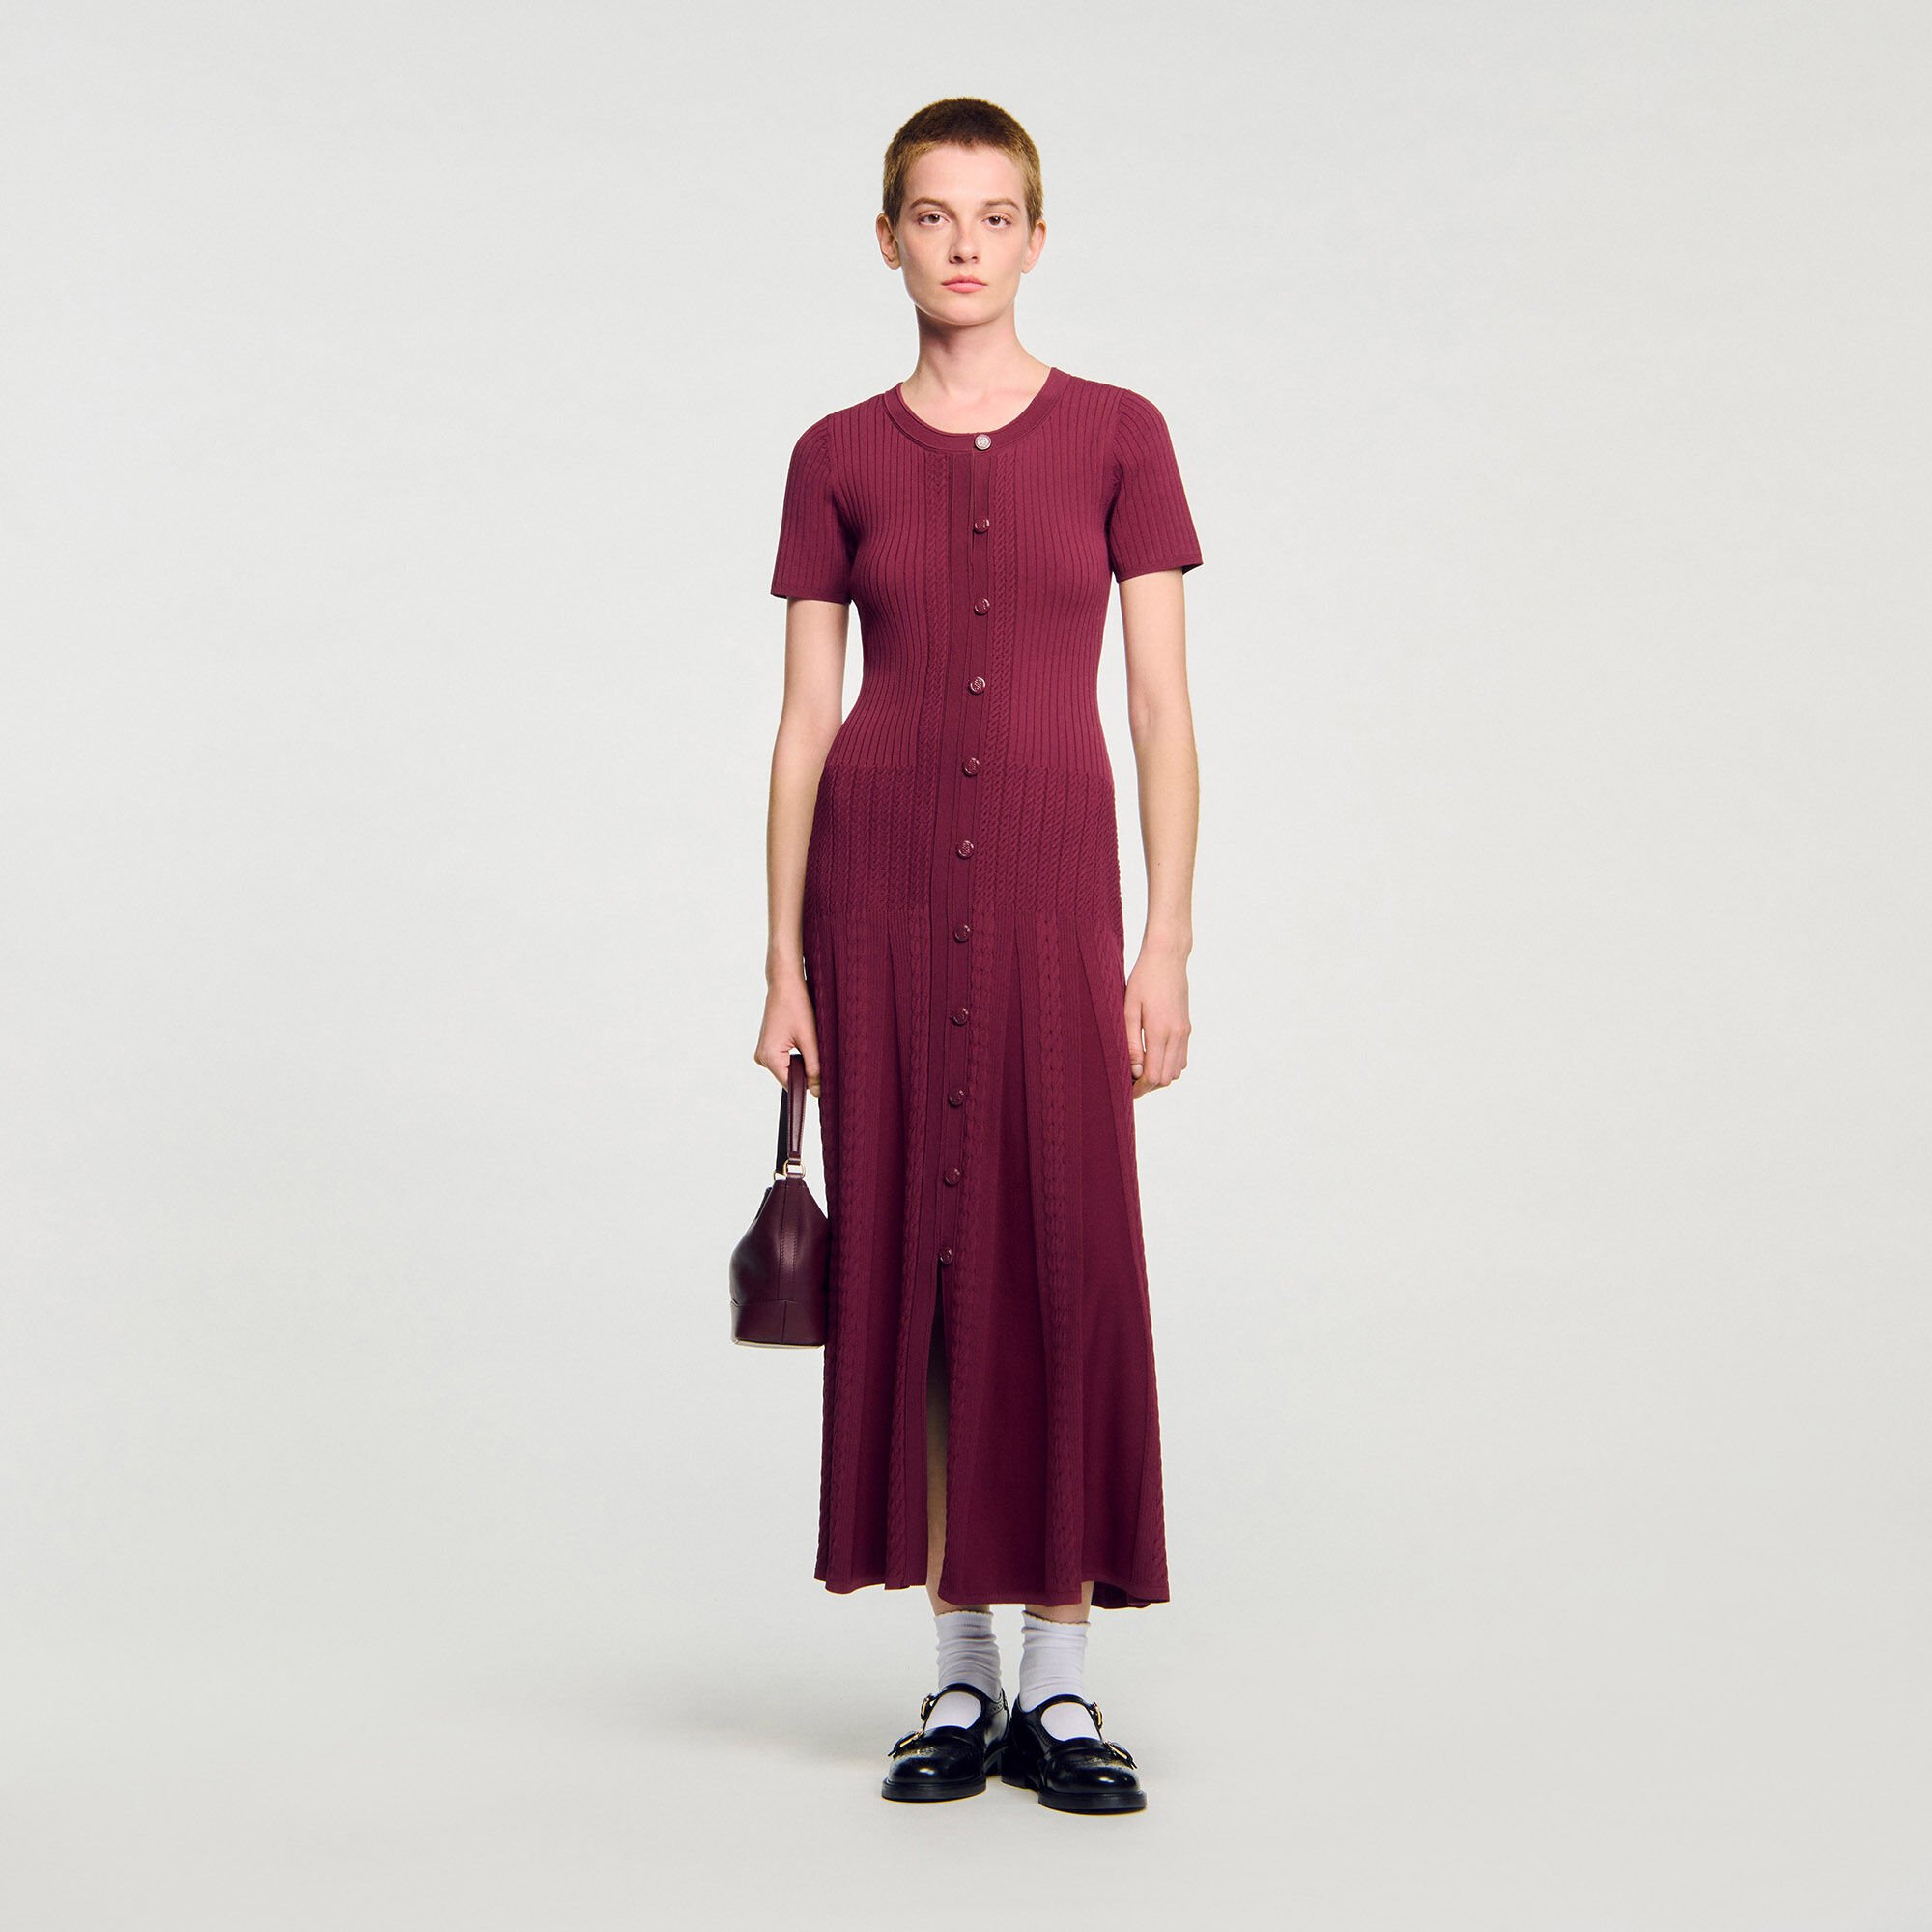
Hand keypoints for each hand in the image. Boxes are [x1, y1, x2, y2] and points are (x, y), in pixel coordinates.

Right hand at [756, 973, 821, 1094]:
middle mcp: (762, 1058)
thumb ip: (814, 1069)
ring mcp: (763, 1052)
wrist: (785, 984)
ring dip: (801, 1061)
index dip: (808, 1083)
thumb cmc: (796, 1006)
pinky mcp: (768, 1046)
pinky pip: (784, 1059)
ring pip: (788, 1068)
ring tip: (807, 1041)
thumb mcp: (810, 1040)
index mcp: (769, 1057)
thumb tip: (818, 1093)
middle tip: (816, 1049)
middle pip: (789, 1077)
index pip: (791, 1085)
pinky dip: (796, 1054)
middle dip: (805, 1070)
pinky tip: (800, 1038)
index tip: (823, 1076)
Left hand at [1124, 947, 1189, 1099]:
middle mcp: (1177, 1035)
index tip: (1127, 1089)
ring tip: (1140, 1069)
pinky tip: (1154, 1057)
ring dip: (1160, 1075)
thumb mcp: (1129, 1009)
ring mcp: (1185, 1032)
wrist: (1168, 958)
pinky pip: (1182, 1058)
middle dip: (1149, 1085)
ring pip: (1177, 1070)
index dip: (1140, 1088)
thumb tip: (1134, 1070)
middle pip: (1166, 1078)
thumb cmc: (1143, 979)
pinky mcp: (1187, 1027)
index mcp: (1160, 1031)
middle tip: (1131, 1081)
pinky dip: (1169, 1064)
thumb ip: (1131, 1042)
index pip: (1154, 1075)